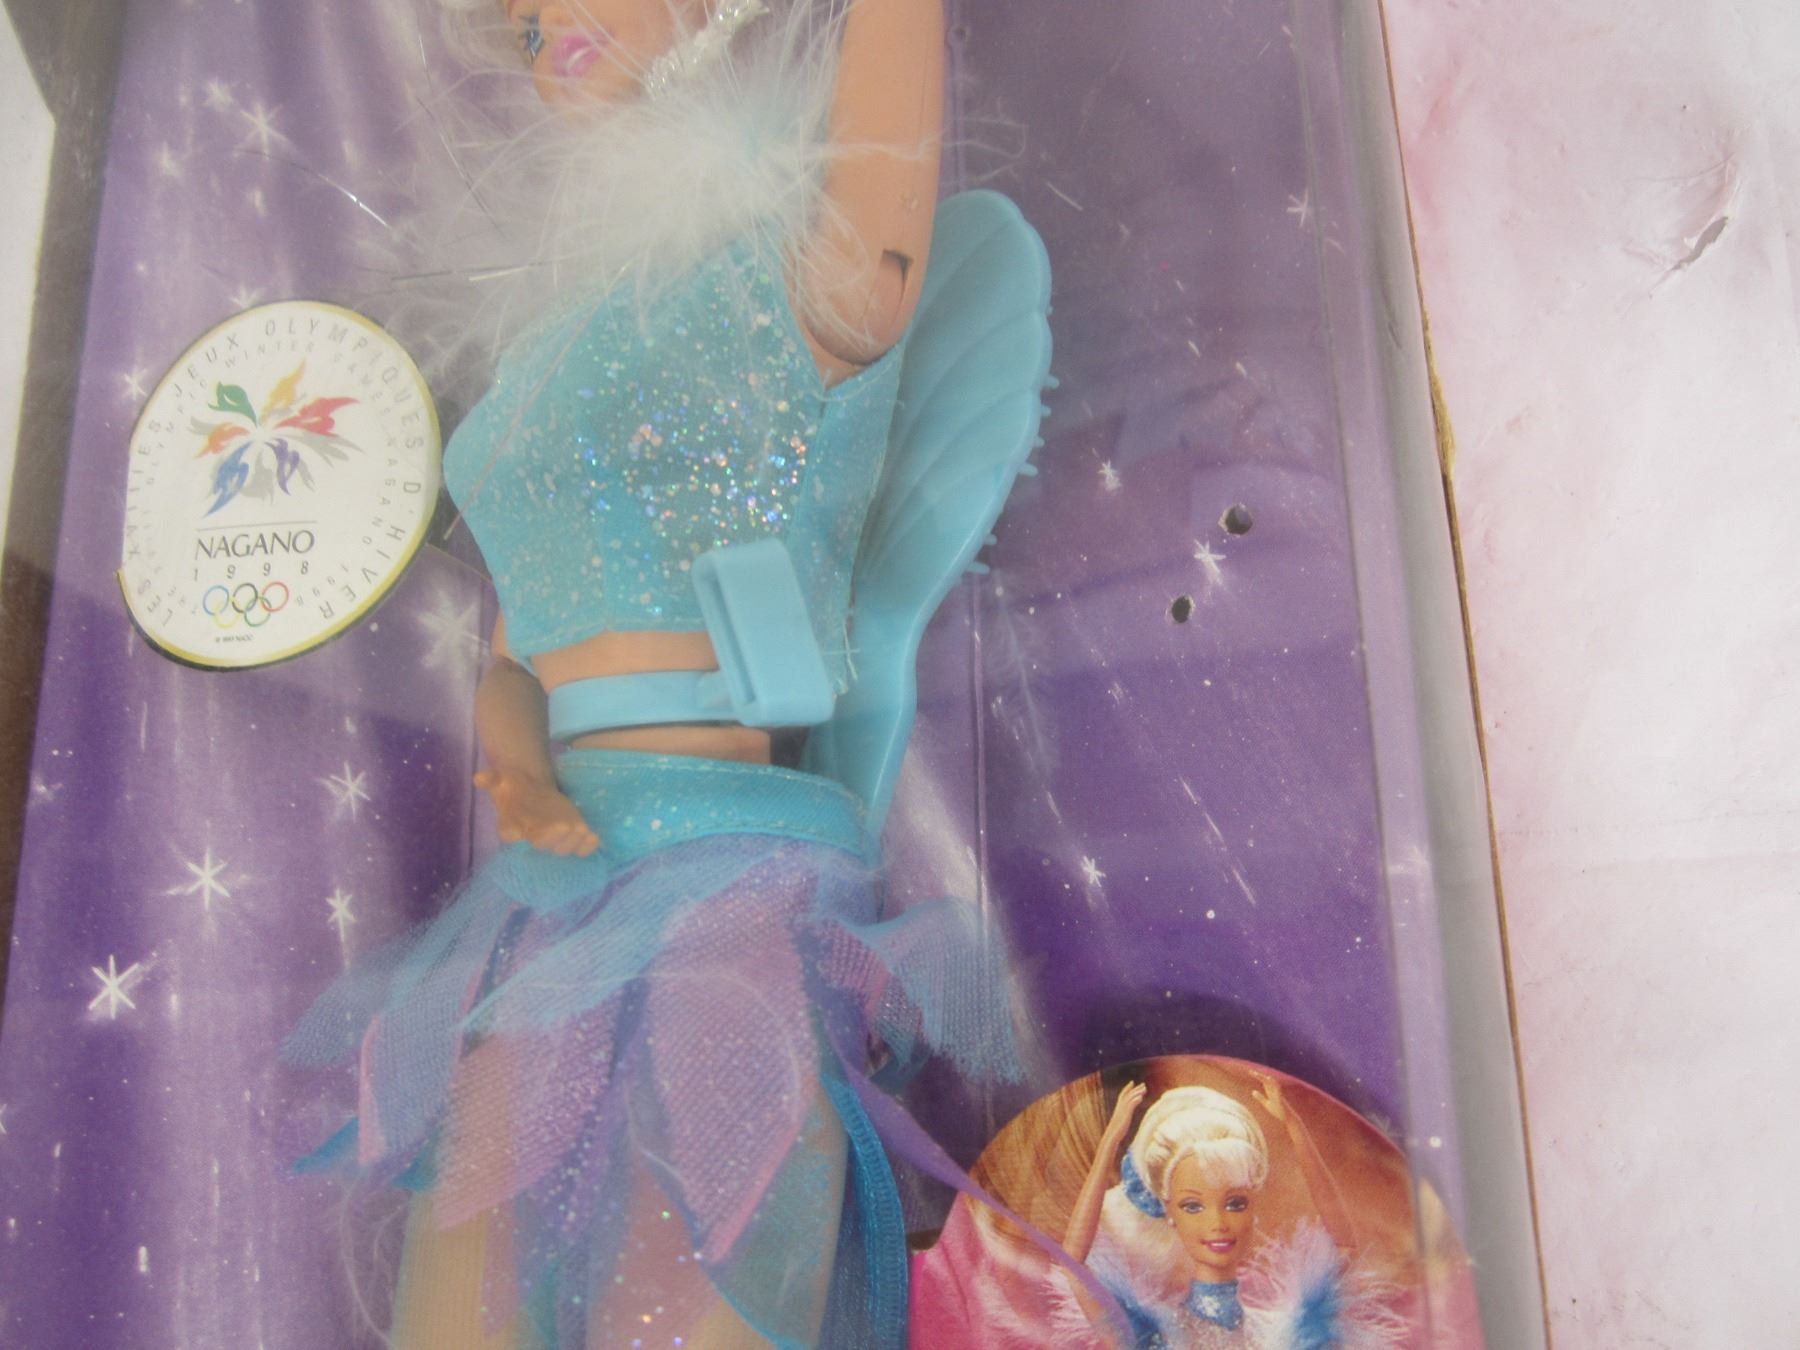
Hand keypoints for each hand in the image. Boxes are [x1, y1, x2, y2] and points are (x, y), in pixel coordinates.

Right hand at [474, 769, 600, 856]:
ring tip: (582, 829)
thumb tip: (479, 778)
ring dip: (573, 841)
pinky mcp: (570, 836)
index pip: (511, 835)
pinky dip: (587, 847)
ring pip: (562, 847)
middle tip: (564, 826)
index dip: (516, 834)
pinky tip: (593, 837)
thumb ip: (492, 778)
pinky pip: (579, 849)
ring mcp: (553, 839)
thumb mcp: (501, 778)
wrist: (533, 787)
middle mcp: (532, 837)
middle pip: (541, 844)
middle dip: (553, 838)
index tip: (520, 831)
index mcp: (511, 826)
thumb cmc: (514, 785)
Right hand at [1103, 1081, 1147, 1152]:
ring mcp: (1122, 1111)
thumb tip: (1123, 1119)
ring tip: (1145, 1089)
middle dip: (1136, 1089)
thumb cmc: (1115, 1132)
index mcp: (1118, 1108)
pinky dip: (1135, 1100)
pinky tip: (1141, 1098)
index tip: (1132, 1082)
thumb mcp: (1119, 1123)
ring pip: (1130, 1098)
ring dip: (1138, 1093)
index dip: (1127, 1088)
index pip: (1122, 1095)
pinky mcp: (1125, 1115)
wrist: (1111, 1136)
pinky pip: (1131, 1105)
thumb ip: (1122, 1118)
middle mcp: (1120, 1108)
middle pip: (1128, 1094)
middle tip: (1144, 1085)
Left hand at [1248, 1070, 1287, 1125]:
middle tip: (1252, 1072)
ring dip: (1268, 1080)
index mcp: (1271, 1092)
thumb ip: (1261, 1098)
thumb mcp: (1267, 1104)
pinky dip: (1275, 1088)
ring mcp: (1279, 1096)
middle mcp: (1275, 1092)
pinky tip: (1271, 1086)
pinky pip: (1278, 1094)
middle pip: (1268, 1082)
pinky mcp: (1281, 1101)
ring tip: (1260, 1076)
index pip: (1264, 1082)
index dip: (1258, 1076)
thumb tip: (1253, 1091)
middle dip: (1261, 1076)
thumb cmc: (1278, 1111)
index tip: (1250, 1072)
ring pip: (1274, 1085)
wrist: (1289, 1118)